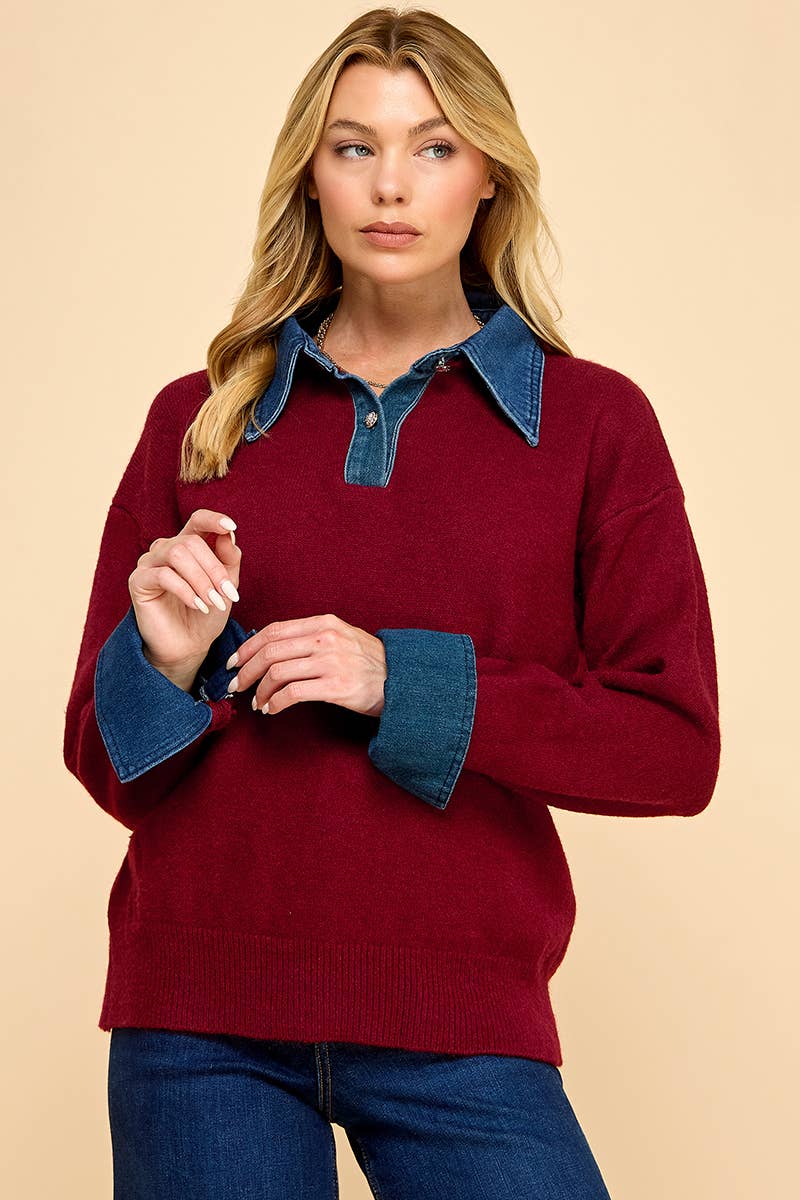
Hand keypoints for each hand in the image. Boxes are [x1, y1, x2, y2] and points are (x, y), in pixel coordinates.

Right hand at [129, 509, 240, 679]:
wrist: (189, 645)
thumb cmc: (207, 613)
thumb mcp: (226, 586)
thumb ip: (229, 559)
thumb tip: (228, 535)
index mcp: (189, 545)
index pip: (197, 520)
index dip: (213, 519)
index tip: (231, 527)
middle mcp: (166, 549)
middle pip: (192, 541)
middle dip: (214, 569)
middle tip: (227, 594)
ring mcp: (149, 563)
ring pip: (177, 554)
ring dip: (201, 580)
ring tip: (213, 602)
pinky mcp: (138, 581)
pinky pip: (163, 575)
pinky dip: (186, 591)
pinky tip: (198, 606)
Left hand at [226, 613, 386, 717]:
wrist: (400, 680)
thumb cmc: (367, 661)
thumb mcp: (340, 636)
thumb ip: (309, 636)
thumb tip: (269, 647)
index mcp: (323, 623)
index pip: (273, 631)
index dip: (247, 647)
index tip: (234, 662)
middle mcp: (325, 639)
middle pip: (270, 652)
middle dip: (245, 671)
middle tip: (236, 685)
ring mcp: (331, 662)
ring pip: (277, 673)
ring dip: (259, 690)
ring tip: (256, 701)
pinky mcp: (335, 686)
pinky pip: (293, 694)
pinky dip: (275, 703)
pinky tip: (272, 709)